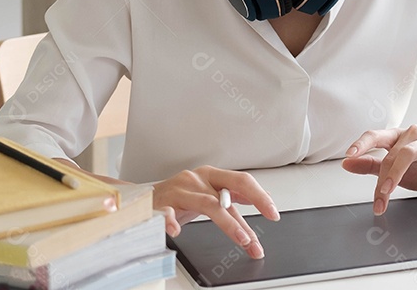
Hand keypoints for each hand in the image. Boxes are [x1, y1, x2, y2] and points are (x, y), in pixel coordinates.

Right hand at [152, 165, 279, 258]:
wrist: (142, 198)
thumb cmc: (179, 197)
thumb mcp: (208, 194)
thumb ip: (233, 199)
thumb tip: (265, 200)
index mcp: (212, 175)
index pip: (242, 182)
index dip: (260, 196)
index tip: (273, 213)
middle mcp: (198, 179)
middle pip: (230, 191)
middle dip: (249, 212)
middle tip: (260, 235)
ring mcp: (179, 190)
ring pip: (208, 204)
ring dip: (229, 224)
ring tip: (242, 240)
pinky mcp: (160, 204)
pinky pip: (166, 213)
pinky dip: (170, 222)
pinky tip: (176, 231)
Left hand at [341, 125, 416, 214]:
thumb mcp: (394, 171)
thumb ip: (370, 166)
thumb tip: (347, 163)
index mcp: (395, 139)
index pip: (375, 137)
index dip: (362, 144)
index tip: (349, 154)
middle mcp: (409, 135)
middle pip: (390, 154)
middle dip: (382, 179)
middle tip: (378, 198)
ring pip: (407, 153)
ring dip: (396, 172)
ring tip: (388, 189)